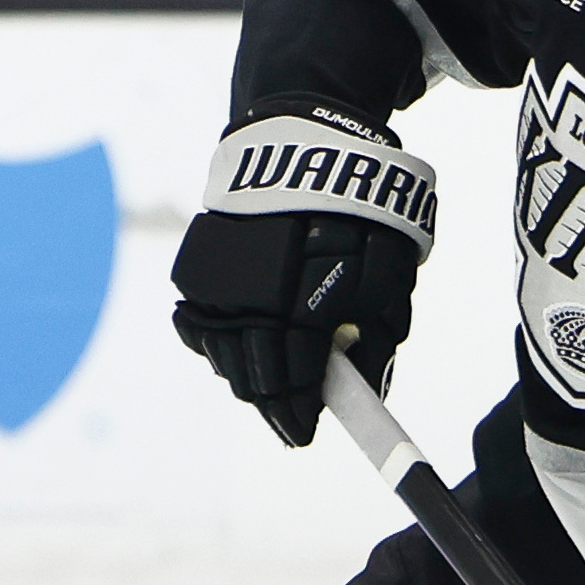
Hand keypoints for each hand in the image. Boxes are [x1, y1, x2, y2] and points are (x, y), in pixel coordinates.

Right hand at [169, 109, 437, 443]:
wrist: (305, 150)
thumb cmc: (359, 218)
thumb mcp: (388, 282)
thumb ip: (377, 344)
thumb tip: (366, 391)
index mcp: (302, 310)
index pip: (294, 386)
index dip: (299, 416)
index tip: (304, 434)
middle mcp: (252, 302)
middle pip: (253, 381)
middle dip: (275, 404)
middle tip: (292, 414)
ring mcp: (217, 287)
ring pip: (222, 358)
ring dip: (247, 375)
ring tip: (272, 377)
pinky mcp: (196, 270)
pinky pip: (200, 325)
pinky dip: (218, 340)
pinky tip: (242, 339)